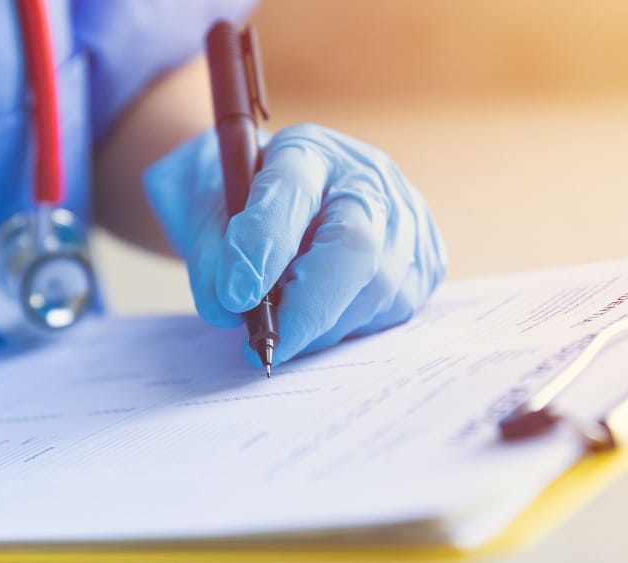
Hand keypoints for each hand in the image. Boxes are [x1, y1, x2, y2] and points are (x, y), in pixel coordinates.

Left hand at [145, 123, 446, 365]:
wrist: (280, 197)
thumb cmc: (237, 201)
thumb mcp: (201, 210)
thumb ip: (209, 253)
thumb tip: (228, 308)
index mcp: (307, 150)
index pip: (292, 189)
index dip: (264, 244)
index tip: (234, 295)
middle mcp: (369, 178)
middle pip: (355, 245)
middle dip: (306, 307)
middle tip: (263, 347)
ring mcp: (406, 220)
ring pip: (374, 291)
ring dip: (320, 327)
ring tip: (283, 325)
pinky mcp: (426, 261)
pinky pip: (390, 311)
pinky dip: (345, 327)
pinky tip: (318, 315)